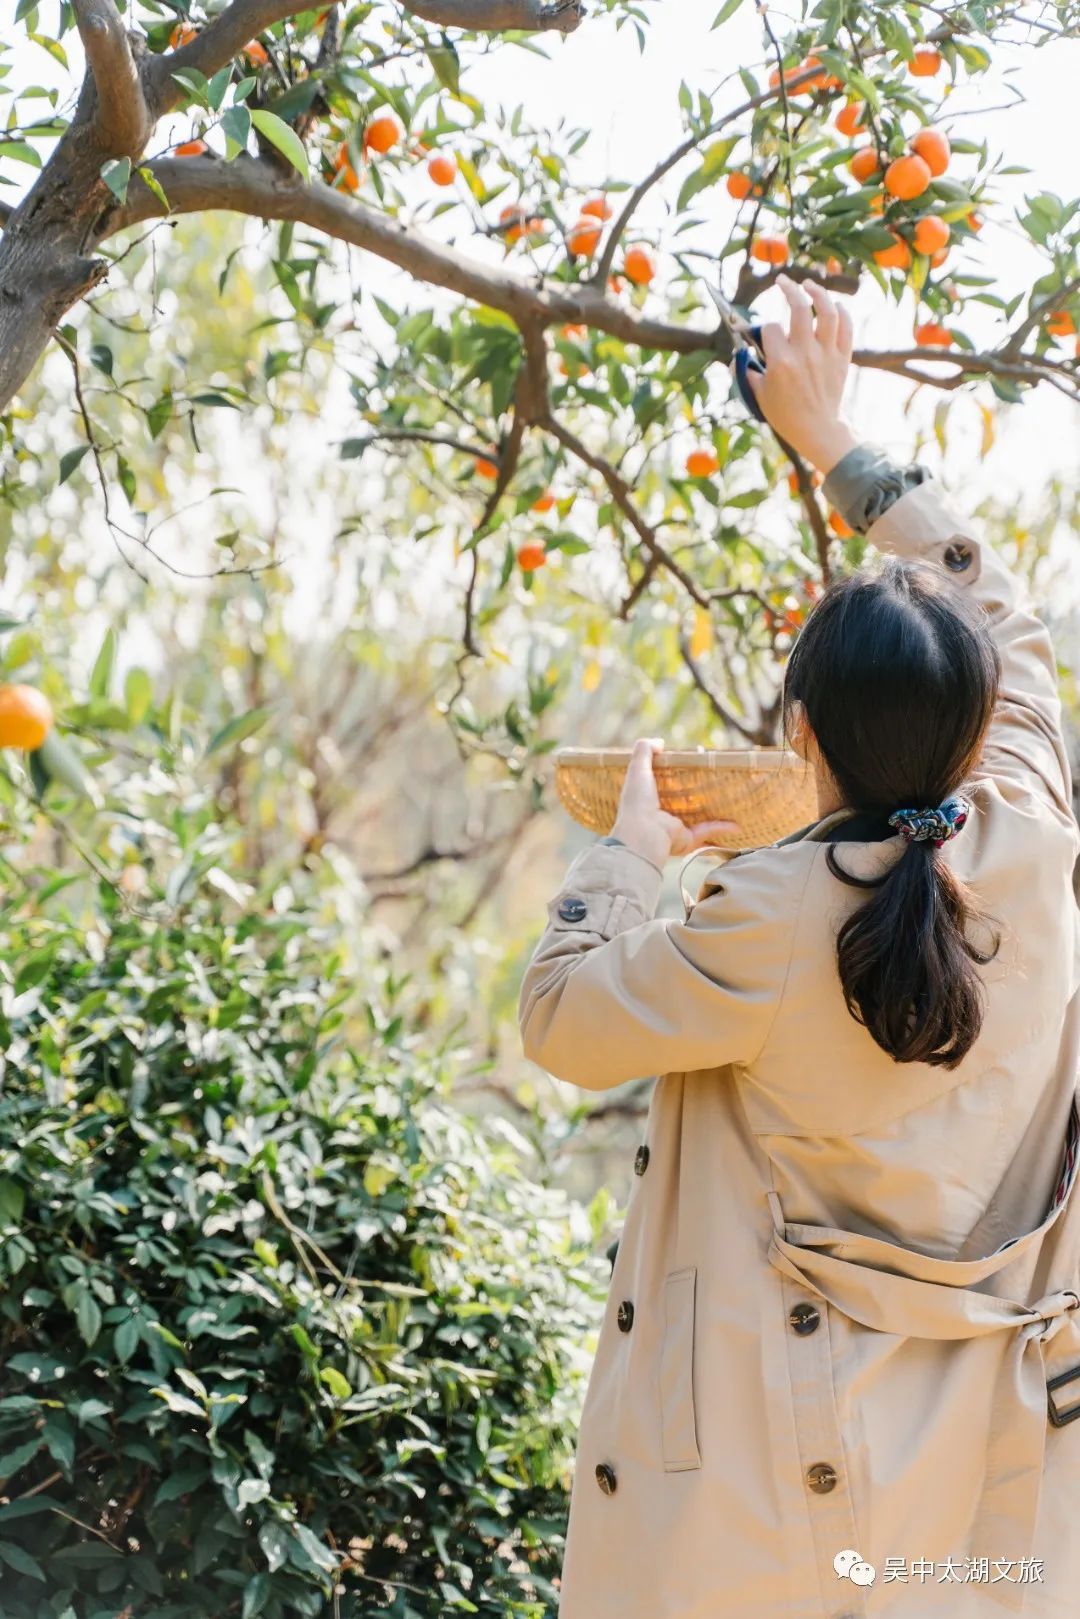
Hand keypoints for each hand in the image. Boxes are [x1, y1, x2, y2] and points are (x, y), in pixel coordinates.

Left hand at [610, 737, 738, 867]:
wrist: (642, 833)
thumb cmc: (637, 800)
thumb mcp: (637, 768)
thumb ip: (644, 750)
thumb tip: (660, 742)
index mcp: (649, 797)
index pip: (664, 782)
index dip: (677, 772)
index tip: (693, 761)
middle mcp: (662, 813)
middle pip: (684, 799)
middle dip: (699, 790)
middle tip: (716, 777)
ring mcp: (675, 827)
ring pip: (699, 817)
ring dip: (714, 811)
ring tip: (731, 800)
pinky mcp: (687, 838)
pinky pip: (709, 832)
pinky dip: (723, 828)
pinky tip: (737, 824)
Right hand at [745, 275, 858, 474]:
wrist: (818, 430)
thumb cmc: (785, 415)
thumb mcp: (759, 396)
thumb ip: (746, 373)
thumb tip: (736, 356)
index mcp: (781, 363)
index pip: (769, 328)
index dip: (763, 329)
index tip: (763, 336)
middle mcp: (805, 353)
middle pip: (799, 307)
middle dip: (789, 288)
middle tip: (782, 281)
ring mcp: (826, 354)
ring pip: (827, 311)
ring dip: (818, 292)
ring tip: (808, 284)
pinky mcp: (842, 358)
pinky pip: (846, 327)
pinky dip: (842, 311)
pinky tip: (834, 305)